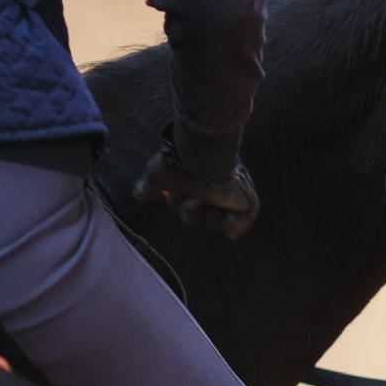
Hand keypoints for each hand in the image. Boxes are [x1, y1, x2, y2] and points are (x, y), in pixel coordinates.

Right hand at [133, 143, 259, 239]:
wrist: (202, 160)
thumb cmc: (178, 164)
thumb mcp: (158, 175)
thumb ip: (150, 186)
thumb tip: (138, 194)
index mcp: (199, 183)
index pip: (191, 207)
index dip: (185, 207)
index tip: (177, 194)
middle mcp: (217, 189)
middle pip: (201, 218)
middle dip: (192, 213)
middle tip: (195, 198)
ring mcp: (233, 195)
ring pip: (217, 222)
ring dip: (209, 216)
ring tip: (211, 199)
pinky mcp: (247, 201)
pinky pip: (242, 223)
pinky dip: (234, 226)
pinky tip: (227, 216)